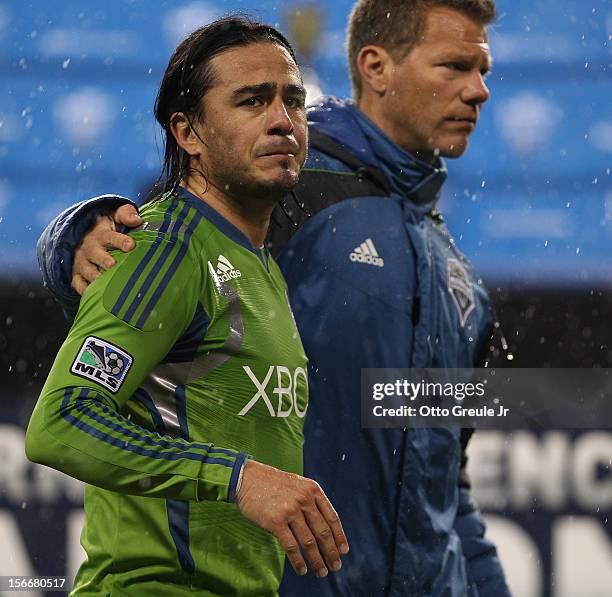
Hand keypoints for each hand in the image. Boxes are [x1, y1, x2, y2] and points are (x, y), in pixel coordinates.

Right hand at [71, 204, 141, 294]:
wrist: (82, 235)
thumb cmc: (108, 228)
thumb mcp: (115, 216)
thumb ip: (126, 214)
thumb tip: (137, 220)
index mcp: (101, 233)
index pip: (110, 236)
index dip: (120, 241)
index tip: (131, 245)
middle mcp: (89, 247)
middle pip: (95, 253)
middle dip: (103, 259)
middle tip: (112, 265)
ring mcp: (81, 261)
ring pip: (86, 269)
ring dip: (94, 275)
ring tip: (102, 281)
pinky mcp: (76, 274)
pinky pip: (78, 283)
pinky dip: (84, 290)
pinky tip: (92, 294)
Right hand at [235, 460, 348, 577]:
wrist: (248, 478)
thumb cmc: (273, 484)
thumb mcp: (298, 485)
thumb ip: (311, 501)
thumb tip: (325, 528)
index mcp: (313, 490)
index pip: (332, 517)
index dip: (339, 536)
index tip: (344, 551)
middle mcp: (304, 499)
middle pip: (323, 531)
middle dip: (331, 552)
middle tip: (336, 566)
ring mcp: (290, 510)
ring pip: (309, 541)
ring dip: (317, 560)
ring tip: (322, 572)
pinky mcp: (275, 521)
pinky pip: (291, 546)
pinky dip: (298, 561)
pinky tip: (302, 569)